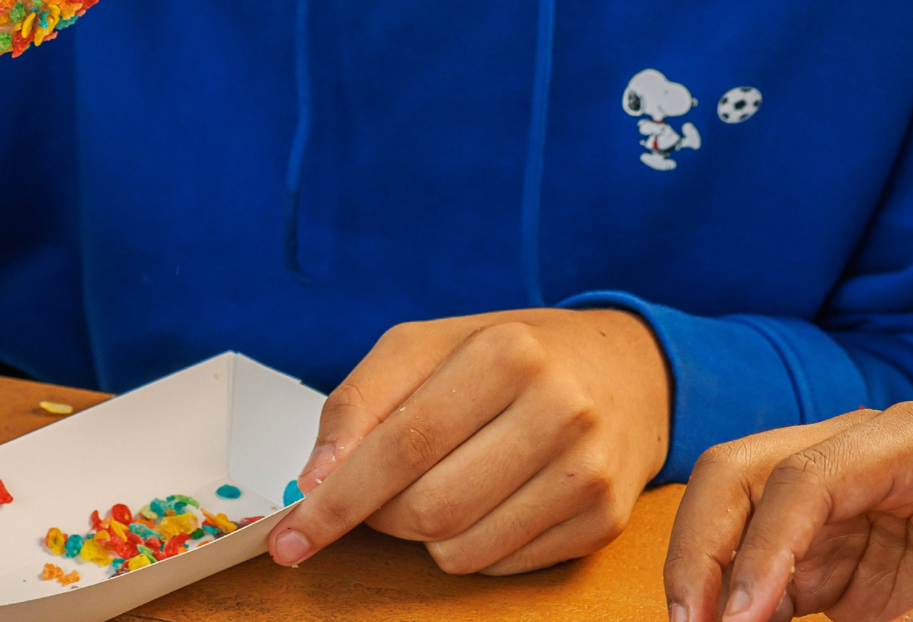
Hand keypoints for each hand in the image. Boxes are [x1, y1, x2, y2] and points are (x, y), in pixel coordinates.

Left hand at [268, 308, 670, 575]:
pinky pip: (499, 566)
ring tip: (440, 484)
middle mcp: (560, 410)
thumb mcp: (427, 346)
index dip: (337, 499)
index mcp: (509, 352)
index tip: (288, 537)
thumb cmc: (510, 355)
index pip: (403, 444)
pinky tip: (487, 499)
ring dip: (423, 534)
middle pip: (428, 508)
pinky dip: (470, 544)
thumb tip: (315, 482)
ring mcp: (588, 472)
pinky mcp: (603, 521)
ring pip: (460, 550)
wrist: (624, 371)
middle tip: (374, 495)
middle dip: (379, 516)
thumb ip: (360, 403)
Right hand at [662, 403, 912, 621]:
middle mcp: (853, 448)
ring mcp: (829, 486)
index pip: (805, 477)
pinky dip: (733, 598)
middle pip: (739, 473)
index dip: (762, 548)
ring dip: (704, 573)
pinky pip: (752, 560)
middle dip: (702, 550)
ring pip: (729, 510)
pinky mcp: (819, 534)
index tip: (739, 620)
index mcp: (908, 441)